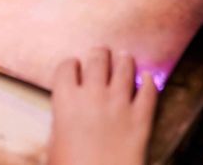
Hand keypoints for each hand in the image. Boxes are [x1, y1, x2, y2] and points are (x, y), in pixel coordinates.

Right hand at [48, 49, 157, 164]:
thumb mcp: (54, 147)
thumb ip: (61, 124)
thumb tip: (67, 117)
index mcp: (66, 100)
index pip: (67, 66)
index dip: (71, 66)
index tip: (74, 69)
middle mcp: (92, 95)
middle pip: (97, 59)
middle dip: (98, 54)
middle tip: (101, 54)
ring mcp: (119, 105)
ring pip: (124, 68)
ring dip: (124, 60)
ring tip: (125, 57)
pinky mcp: (141, 120)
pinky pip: (148, 92)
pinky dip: (149, 82)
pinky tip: (148, 77)